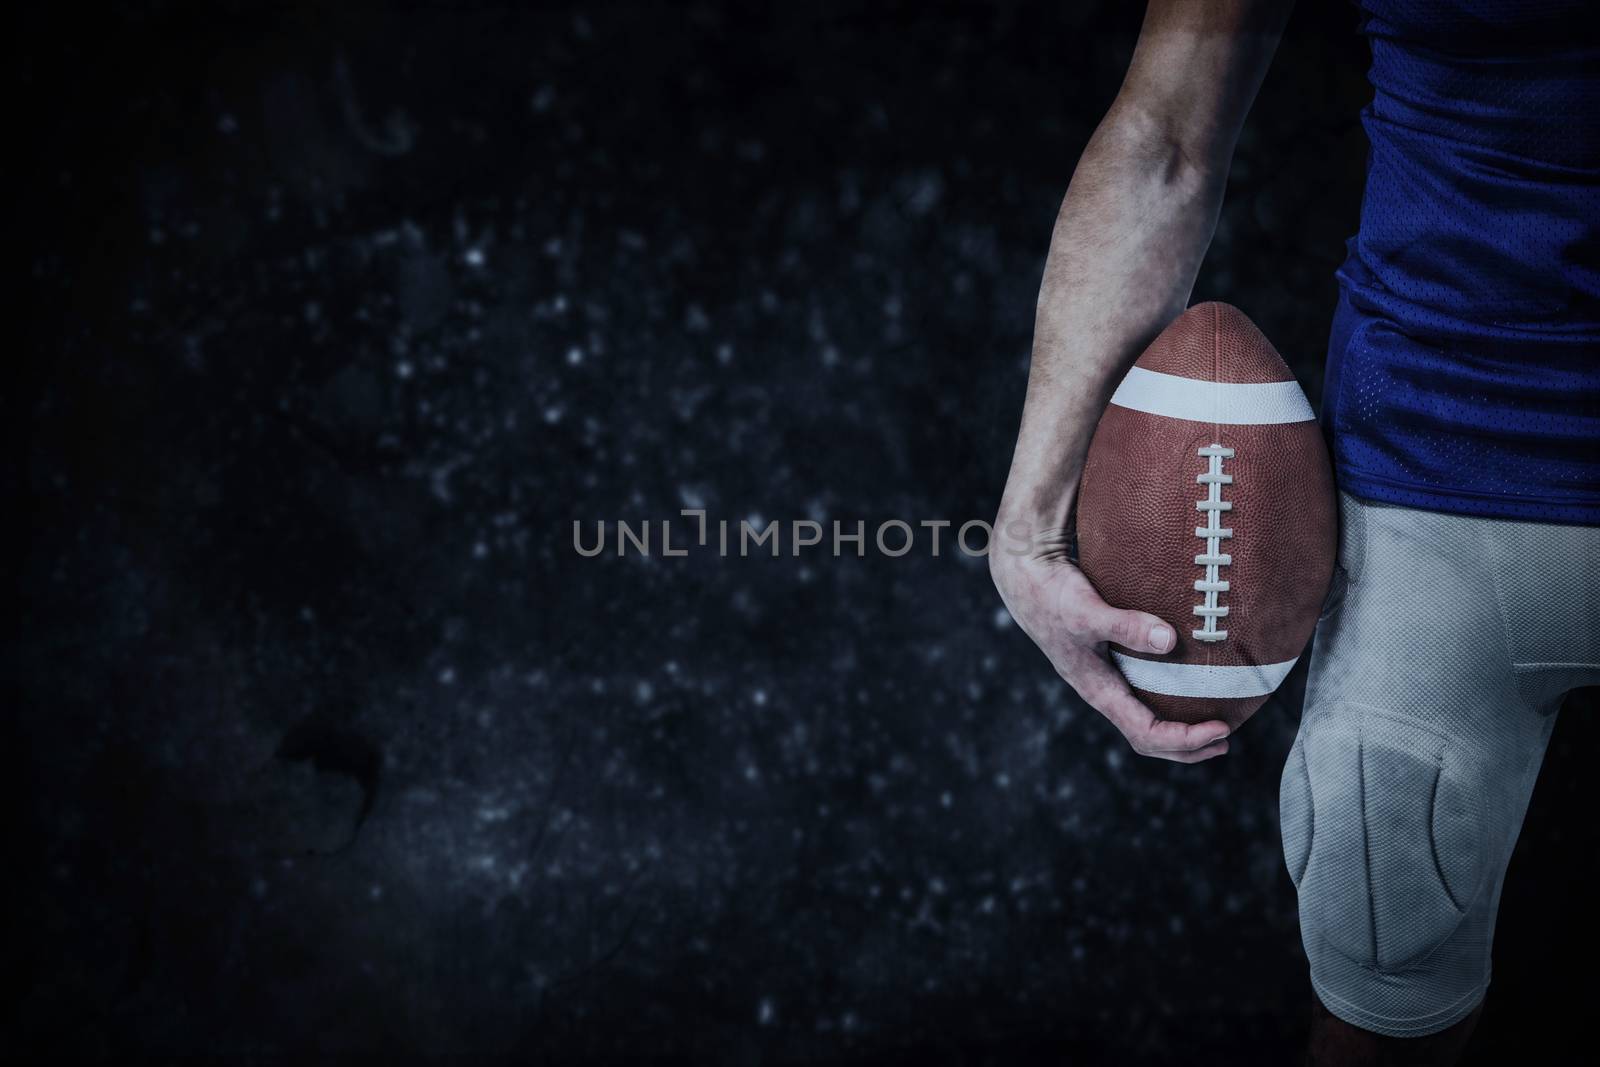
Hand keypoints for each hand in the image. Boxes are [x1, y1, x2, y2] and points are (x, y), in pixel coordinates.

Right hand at [991, 528, 1230, 762]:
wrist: (1025, 575)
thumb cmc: (1052, 595)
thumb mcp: (1088, 612)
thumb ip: (1126, 626)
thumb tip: (1169, 640)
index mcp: (1097, 690)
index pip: (1145, 733)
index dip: (1185, 739)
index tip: (1221, 729)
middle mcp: (1102, 689)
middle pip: (1145, 736)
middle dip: (1186, 747)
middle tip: (1224, 741)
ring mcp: (1103, 676)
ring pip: (1144, 717)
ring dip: (1179, 727)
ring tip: (1211, 724)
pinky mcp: (1107, 658)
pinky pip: (1143, 691)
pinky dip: (1169, 698)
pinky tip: (1188, 683)